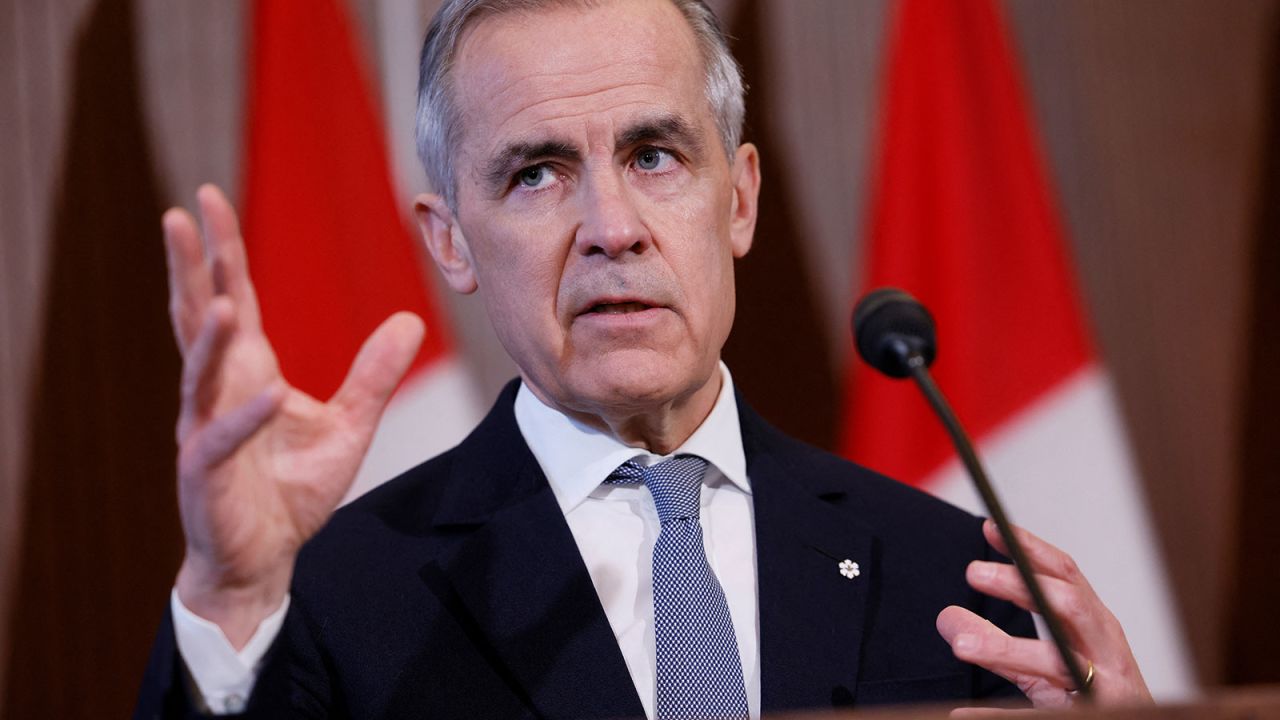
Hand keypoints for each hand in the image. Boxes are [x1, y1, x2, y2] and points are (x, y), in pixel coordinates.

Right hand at [165, 184, 423, 647]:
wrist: (264, 557)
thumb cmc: (292, 490)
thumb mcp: (349, 425)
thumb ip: (374, 375)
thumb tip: (410, 319)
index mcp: (247, 372)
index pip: (232, 298)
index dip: (222, 252)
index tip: (209, 200)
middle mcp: (218, 391)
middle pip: (199, 317)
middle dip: (191, 267)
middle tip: (183, 213)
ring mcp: (206, 428)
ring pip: (199, 371)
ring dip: (208, 334)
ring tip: (218, 294)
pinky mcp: (205, 472)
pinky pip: (222, 437)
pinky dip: (245, 416)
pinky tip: (268, 393)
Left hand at [937, 520, 1151, 709]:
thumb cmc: (1095, 692)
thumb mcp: (1045, 663)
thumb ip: (998, 640)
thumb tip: (947, 617)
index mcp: (1094, 623)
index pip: (1064, 574)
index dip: (1029, 548)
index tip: (991, 527)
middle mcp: (1106, 649)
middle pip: (1066, 603)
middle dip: (1021, 583)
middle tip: (973, 571)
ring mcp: (1106, 686)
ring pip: (1058, 661)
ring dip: (1006, 649)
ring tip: (961, 645)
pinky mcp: (1093, 715)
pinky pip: (1038, 716)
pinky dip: (998, 714)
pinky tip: (963, 713)